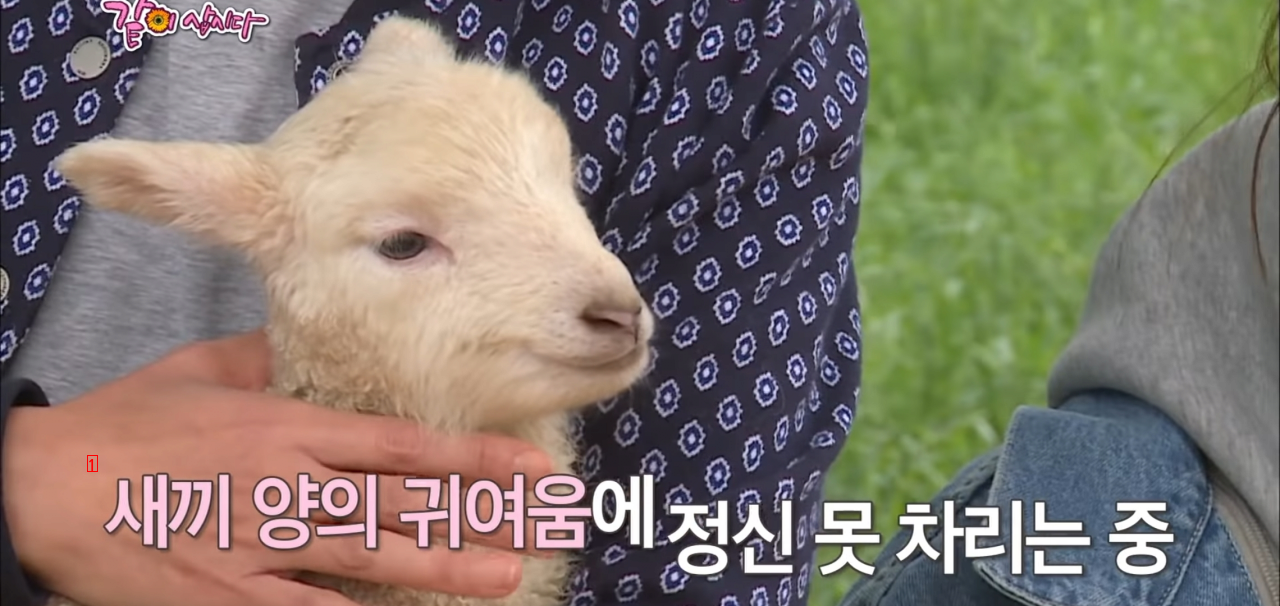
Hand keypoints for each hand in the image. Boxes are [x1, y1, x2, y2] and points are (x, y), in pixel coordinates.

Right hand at [1, 330, 554, 605]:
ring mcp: (261, 546)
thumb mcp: (201, 371)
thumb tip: (313, 339)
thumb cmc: (124, 425)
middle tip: (548, 524)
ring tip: (506, 572)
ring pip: (370, 555)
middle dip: (482, 514)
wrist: (43, 488)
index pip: (403, 446)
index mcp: (288, 427)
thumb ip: (266, 358)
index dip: (473, 458)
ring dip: (443, 564)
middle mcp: (289, 485)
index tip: (530, 467)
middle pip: (404, 502)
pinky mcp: (226, 596)